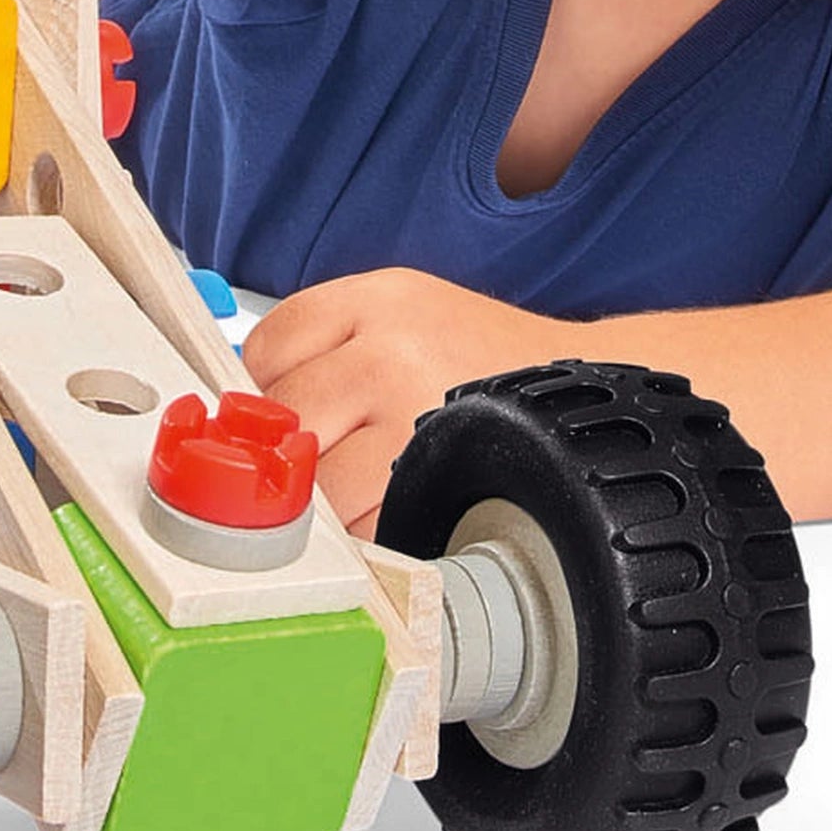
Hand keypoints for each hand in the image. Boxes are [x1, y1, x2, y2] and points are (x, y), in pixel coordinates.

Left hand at [241, 267, 566, 536]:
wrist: (586, 399)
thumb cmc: (483, 363)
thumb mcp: (404, 315)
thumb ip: (327, 347)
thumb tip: (245, 411)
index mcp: (377, 299)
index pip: (268, 347)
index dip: (266, 390)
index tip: (281, 416)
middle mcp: (392, 351)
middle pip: (286, 418)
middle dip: (291, 449)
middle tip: (316, 462)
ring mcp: (416, 418)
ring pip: (319, 482)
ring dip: (328, 501)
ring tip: (365, 486)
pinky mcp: (439, 485)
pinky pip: (367, 525)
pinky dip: (368, 531)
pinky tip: (394, 507)